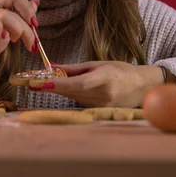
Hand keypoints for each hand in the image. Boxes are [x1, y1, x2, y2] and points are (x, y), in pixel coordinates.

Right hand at [0, 0, 39, 71]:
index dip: (28, 7)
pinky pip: (0, 23)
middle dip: (28, 14)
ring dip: (20, 30)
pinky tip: (3, 39)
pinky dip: (6, 32)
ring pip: (10, 14)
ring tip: (17, 41)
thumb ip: (19, 17)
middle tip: (32, 32)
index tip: (34, 24)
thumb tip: (35, 3)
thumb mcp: (8, 30)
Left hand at [32, 61, 163, 107]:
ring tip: (54, 81)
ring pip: (73, 97)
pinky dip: (72, 95)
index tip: (43, 83)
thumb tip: (51, 67)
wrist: (141, 86)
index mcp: (105, 79)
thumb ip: (73, 68)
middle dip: (52, 86)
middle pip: (72, 92)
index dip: (60, 84)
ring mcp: (102, 106)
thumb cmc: (120, 71)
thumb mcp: (97, 64)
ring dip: (62, 90)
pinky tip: (74, 88)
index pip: (79, 83)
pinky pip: (79, 102)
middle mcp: (103, 95)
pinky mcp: (99, 111)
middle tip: (34, 81)